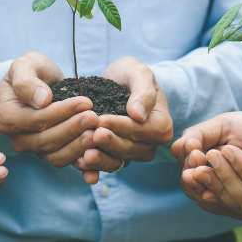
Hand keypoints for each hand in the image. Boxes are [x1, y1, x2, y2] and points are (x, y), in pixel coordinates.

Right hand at [0, 52, 98, 167]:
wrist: (42, 81)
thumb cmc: (31, 70)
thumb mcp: (24, 65)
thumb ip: (27, 81)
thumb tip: (42, 101)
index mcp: (6, 117)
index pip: (36, 120)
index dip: (61, 113)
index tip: (85, 102)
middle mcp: (17, 138)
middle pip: (47, 140)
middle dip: (73, 129)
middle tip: (95, 118)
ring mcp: (34, 149)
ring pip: (56, 156)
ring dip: (79, 146)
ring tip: (98, 132)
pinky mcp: (50, 154)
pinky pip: (66, 161)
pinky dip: (82, 161)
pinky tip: (97, 153)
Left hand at [72, 57, 172, 183]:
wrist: (116, 82)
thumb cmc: (130, 75)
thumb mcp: (139, 73)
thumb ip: (143, 91)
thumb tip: (138, 115)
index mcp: (161, 126)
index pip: (142, 130)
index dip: (122, 126)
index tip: (102, 120)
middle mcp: (148, 144)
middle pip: (130, 149)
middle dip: (110, 143)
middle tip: (92, 135)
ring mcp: (131, 153)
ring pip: (118, 161)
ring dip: (102, 160)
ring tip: (85, 155)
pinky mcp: (114, 157)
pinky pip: (105, 165)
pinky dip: (93, 169)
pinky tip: (80, 164)